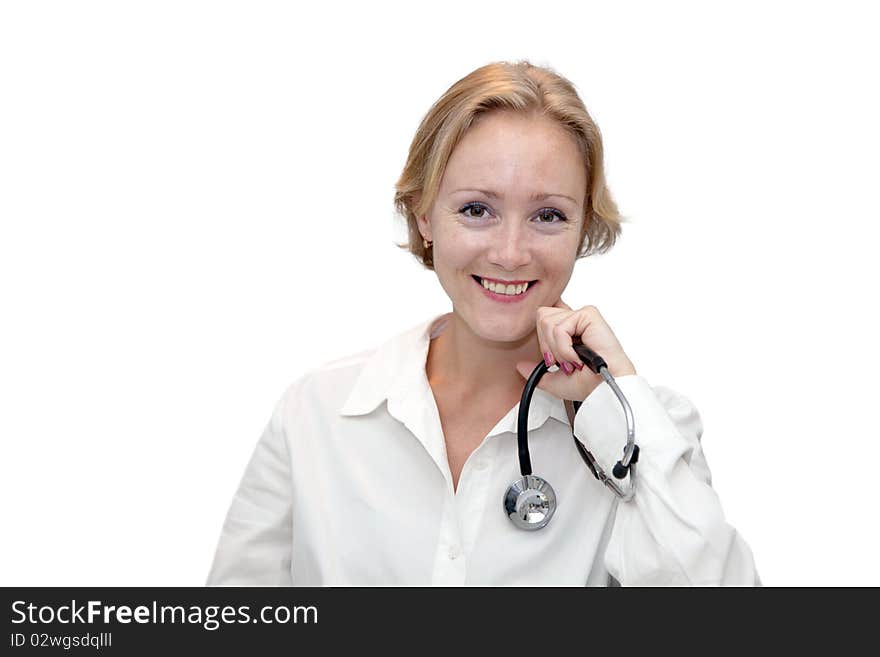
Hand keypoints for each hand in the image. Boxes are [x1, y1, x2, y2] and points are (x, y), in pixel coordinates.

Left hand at [515, 299, 636, 400]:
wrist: (606, 388)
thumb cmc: (591, 384)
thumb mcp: (555, 382)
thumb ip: (536, 373)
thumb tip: (520, 366)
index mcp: (569, 332)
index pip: (543, 317)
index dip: (543, 338)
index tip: (551, 359)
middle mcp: (575, 321)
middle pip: (541, 317)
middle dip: (547, 345)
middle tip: (563, 362)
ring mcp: (581, 316)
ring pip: (547, 321)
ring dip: (557, 349)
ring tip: (572, 361)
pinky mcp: (588, 315)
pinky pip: (559, 327)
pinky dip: (564, 348)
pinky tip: (577, 357)